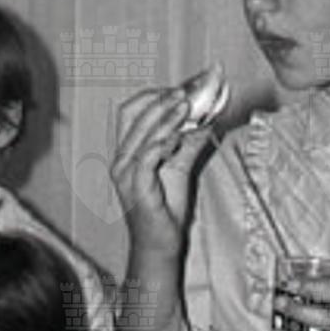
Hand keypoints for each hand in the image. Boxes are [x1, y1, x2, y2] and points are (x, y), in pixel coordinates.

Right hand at [108, 85, 212, 261]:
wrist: (160, 243)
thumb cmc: (165, 209)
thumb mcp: (180, 167)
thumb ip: (189, 142)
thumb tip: (207, 119)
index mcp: (128, 151)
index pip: (133, 111)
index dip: (156, 95)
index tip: (184, 87)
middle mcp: (122, 158)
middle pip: (134, 114)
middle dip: (162, 97)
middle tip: (188, 89)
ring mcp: (126, 172)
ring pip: (142, 132)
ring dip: (166, 114)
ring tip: (187, 103)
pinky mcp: (136, 186)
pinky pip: (147, 156)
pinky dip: (163, 140)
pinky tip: (178, 132)